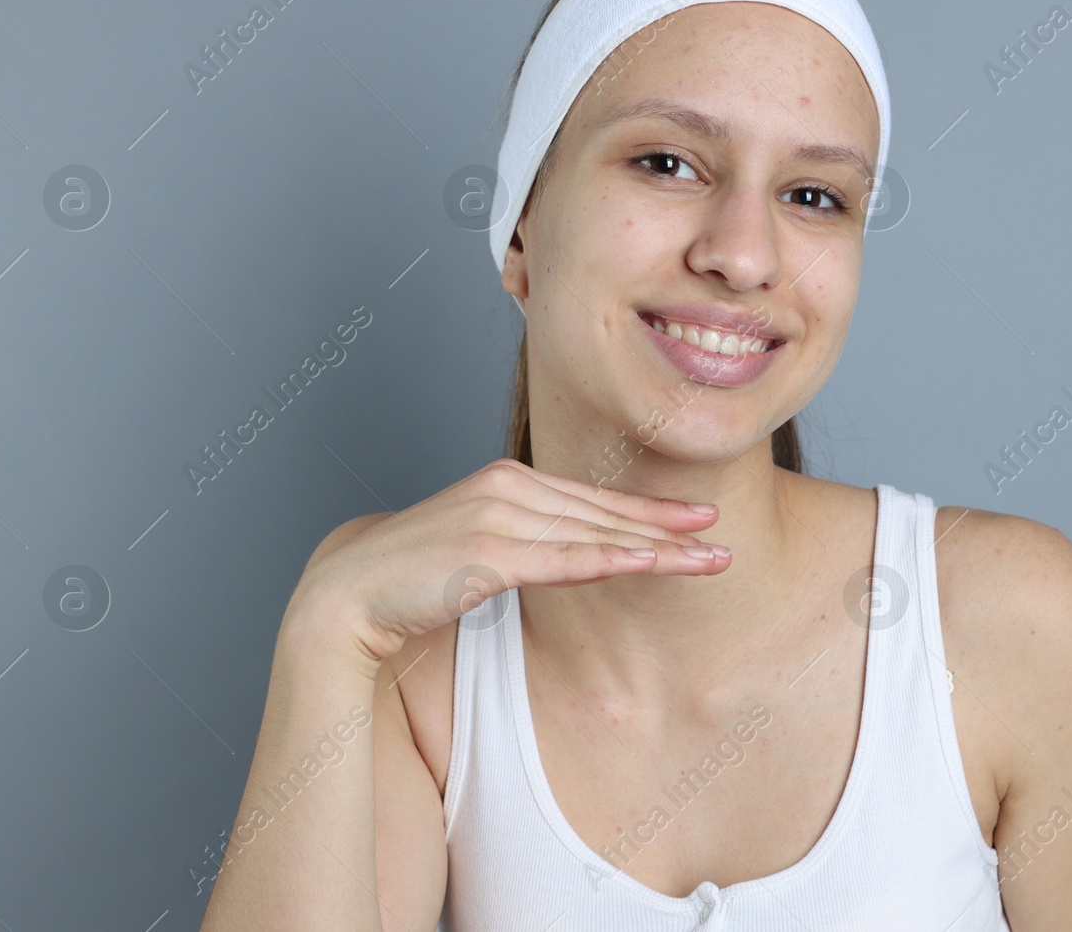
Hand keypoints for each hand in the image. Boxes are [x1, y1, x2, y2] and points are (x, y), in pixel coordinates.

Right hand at [287, 458, 729, 662]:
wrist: (349, 590)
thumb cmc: (414, 574)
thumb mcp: (482, 550)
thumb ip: (527, 544)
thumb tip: (575, 557)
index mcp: (508, 481)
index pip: (592, 499)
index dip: (647, 511)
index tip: (695, 521)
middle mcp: (508, 488)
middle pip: (603, 511)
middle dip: (667, 526)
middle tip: (721, 535)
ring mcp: (498, 515)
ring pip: (595, 533)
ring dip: (655, 547)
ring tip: (706, 558)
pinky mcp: (487, 551)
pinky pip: (562, 559)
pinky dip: (608, 558)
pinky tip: (648, 562)